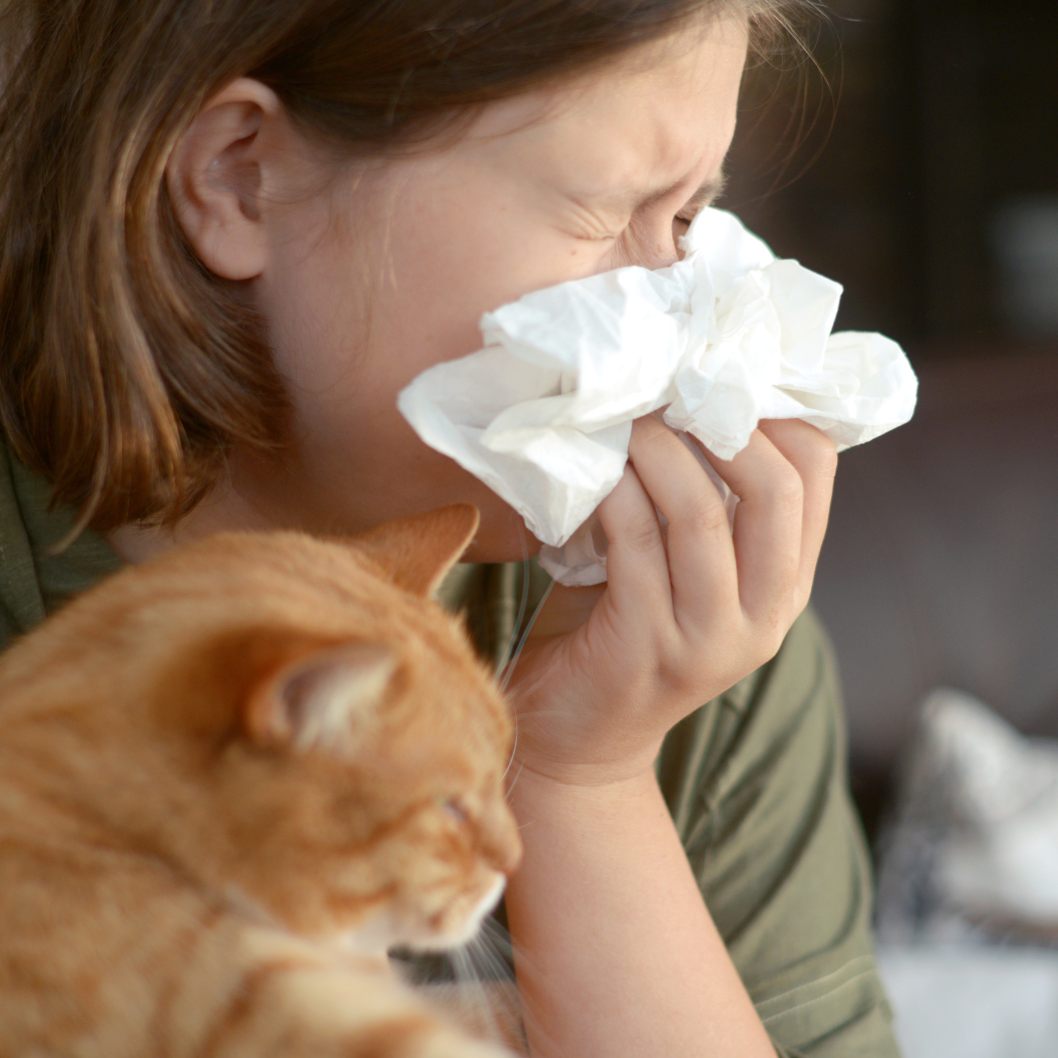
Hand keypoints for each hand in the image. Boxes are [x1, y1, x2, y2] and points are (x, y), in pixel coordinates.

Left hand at [505, 415, 836, 785]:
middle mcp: (765, 615)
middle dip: (720, 423)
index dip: (773, 411)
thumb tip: (679, 395)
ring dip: (658, 452)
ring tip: (621, 418)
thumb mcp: (680, 567)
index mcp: (785, 585)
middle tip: (666, 385)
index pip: (816, 475)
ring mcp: (712, 638)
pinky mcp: (649, 647)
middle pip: (777, 491)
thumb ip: (701, 505)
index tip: (715, 370)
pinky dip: (612, 492)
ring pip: (704, 515)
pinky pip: (635, 542)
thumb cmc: (619, 631)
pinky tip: (587, 468)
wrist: (577, 740)